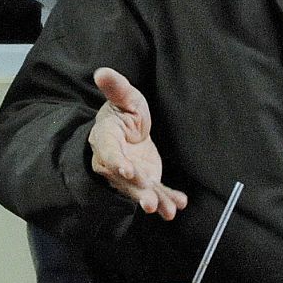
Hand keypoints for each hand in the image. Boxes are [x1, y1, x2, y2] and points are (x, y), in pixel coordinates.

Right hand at [88, 67, 186, 219]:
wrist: (127, 131)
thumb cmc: (123, 112)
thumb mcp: (124, 97)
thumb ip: (115, 87)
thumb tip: (102, 71)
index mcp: (106, 138)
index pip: (108, 152)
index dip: (116, 162)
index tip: (126, 169)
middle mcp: (114, 162)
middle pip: (123, 179)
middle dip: (136, 190)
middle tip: (148, 201)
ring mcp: (130, 175)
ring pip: (139, 191)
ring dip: (153, 201)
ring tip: (168, 211)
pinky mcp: (145, 182)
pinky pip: (156, 192)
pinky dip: (168, 199)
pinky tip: (180, 203)